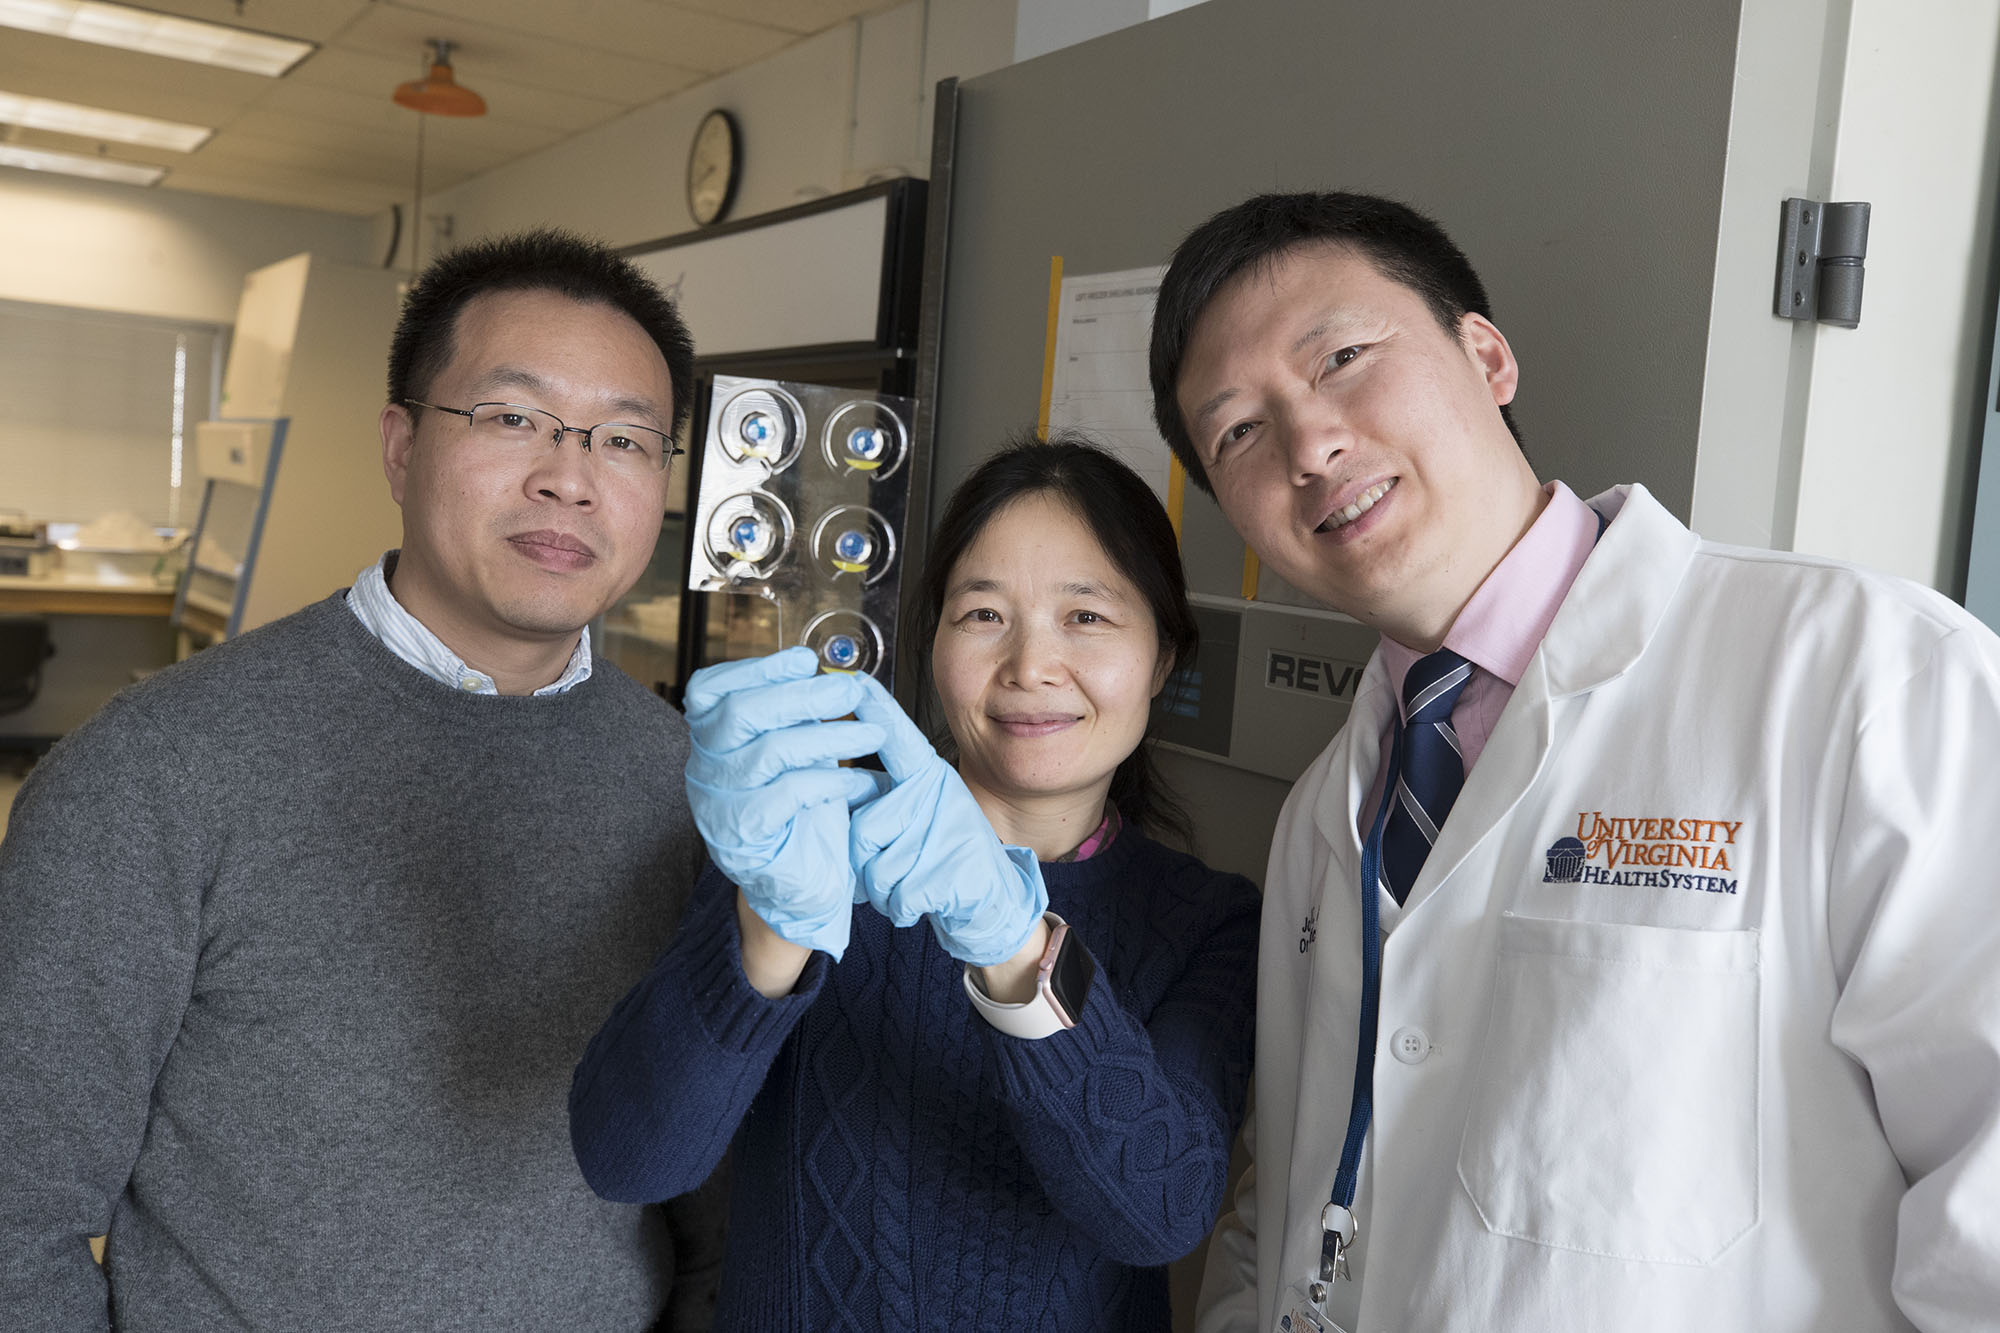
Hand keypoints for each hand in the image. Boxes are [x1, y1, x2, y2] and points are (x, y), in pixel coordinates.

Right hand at [684, 648, 885, 959]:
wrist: (798, 881)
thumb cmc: (800, 808)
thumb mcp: (796, 749)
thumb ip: (797, 713)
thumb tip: (828, 670)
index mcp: (710, 740)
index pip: (709, 690)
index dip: (756, 669)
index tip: (806, 660)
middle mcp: (704, 768)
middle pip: (739, 713)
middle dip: (801, 695)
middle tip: (851, 692)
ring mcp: (718, 804)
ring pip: (770, 752)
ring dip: (831, 738)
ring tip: (872, 737)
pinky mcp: (744, 837)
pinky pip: (788, 795)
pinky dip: (831, 782)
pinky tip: (860, 782)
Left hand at [846, 673, 1047, 965]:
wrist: (996, 904)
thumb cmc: (946, 857)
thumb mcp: (922, 816)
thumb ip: (887, 798)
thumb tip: (834, 786)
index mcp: (929, 777)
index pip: (898, 737)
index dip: (874, 708)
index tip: (851, 679)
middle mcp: (939, 795)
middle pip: (864, 828)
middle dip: (869, 861)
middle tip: (898, 864)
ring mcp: (949, 831)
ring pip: (877, 869)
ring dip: (886, 890)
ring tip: (915, 881)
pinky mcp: (953, 873)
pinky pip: (898, 897)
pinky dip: (904, 909)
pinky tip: (927, 901)